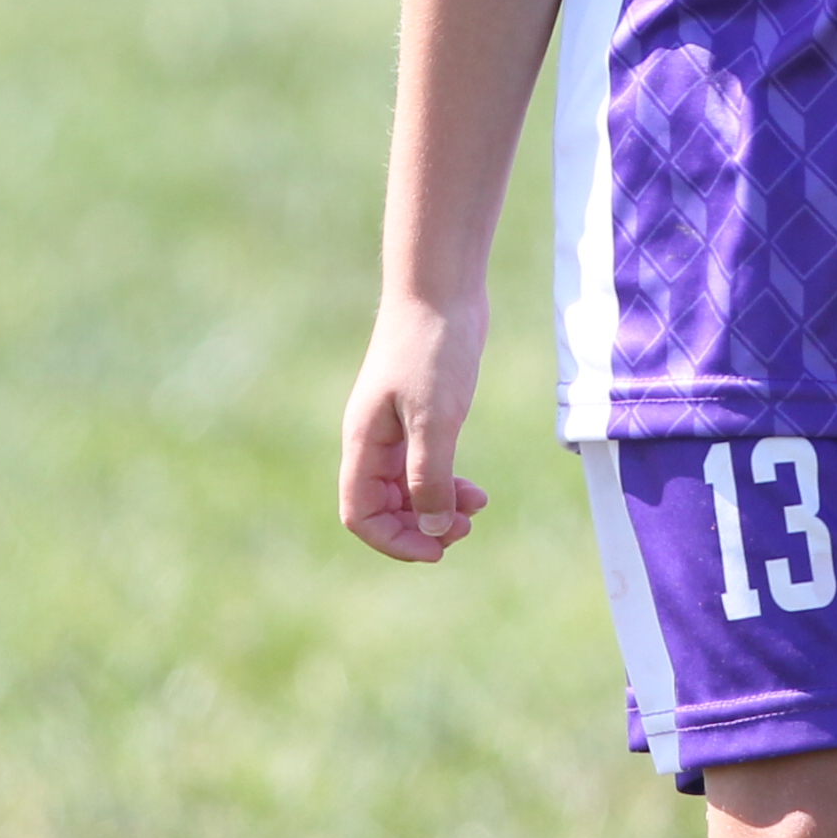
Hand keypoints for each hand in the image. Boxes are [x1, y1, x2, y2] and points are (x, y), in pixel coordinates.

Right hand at [338, 296, 493, 561]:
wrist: (441, 288)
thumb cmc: (432, 347)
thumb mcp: (435, 419)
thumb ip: (429, 476)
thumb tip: (432, 529)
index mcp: (363, 442)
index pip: (360, 513)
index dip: (393, 541)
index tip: (436, 549)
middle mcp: (372, 439)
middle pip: (383, 507)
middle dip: (421, 526)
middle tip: (465, 528)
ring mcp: (395, 426)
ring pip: (406, 488)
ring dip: (437, 506)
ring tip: (477, 507)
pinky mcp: (420, 413)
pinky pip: (423, 465)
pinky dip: (446, 482)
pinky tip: (472, 487)